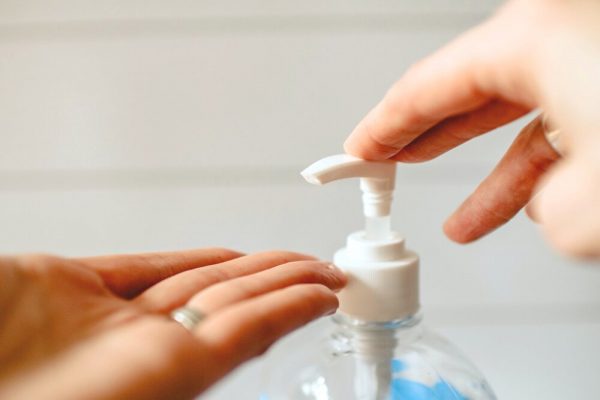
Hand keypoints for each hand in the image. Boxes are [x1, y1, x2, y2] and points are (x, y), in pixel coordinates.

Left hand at [0, 249, 345, 398]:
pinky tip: (315, 297)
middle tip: (317, 264)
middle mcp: (137, 337)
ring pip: (244, 310)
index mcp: (101, 310)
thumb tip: (154, 265)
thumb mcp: (41, 280)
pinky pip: (244, 335)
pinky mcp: (174, 374)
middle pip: (224, 293)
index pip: (186, 278)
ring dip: (291, 288)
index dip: (233, 265)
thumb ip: (104, 272)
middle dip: (276, 274)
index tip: (264, 257)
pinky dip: (288, 312)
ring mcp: (158, 355)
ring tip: (328, 275)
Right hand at [344, 0, 599, 256]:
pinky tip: (533, 203)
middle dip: (422, 141)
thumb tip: (554, 210)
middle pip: (463, 91)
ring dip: (490, 175)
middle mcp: (556, 28)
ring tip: (461, 224)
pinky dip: (542, 162)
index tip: (354, 153)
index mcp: (533, 37)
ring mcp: (587, 48)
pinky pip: (561, 116)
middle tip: (387, 166)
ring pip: (517, 113)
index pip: (423, 88)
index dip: (380, 129)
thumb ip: (557, 214)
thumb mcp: (597, 198)